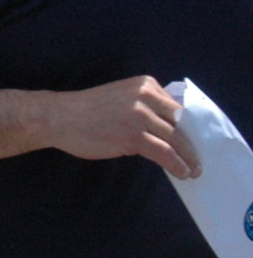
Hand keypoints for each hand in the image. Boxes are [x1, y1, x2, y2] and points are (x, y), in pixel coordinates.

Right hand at [42, 76, 199, 179]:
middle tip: (199, 157)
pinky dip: (176, 164)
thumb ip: (142, 105)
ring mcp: (140, 116)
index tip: (194, 139)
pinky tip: (182, 172)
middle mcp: (146, 97)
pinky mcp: (133, 136)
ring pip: (175, 138)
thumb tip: (162, 129)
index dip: (187, 125)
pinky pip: (163, 151)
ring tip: (193, 169)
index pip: (176, 106)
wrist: (58, 117)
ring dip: (188, 157)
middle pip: (180, 122)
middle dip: (192, 142)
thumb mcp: (119, 97)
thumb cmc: (84, 111)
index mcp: (145, 85)